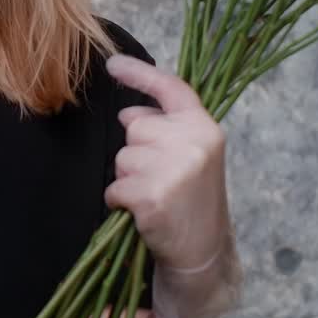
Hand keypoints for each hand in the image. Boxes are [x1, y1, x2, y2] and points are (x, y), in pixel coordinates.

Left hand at [102, 54, 241, 317]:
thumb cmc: (194, 202)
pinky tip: (142, 213)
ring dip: (128, 178)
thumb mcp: (192, 157)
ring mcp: (172, 170)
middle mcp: (191, 143)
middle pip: (135, 128)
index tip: (112, 63)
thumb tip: (127, 113)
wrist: (203, 254)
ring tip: (154, 197)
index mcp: (205, 128)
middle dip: (136, 151)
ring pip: (122, 158)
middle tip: (158, 178)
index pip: (171, 89)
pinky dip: (120, 201)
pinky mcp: (151, 196)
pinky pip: (114, 187)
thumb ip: (165, 130)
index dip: (139, 74)